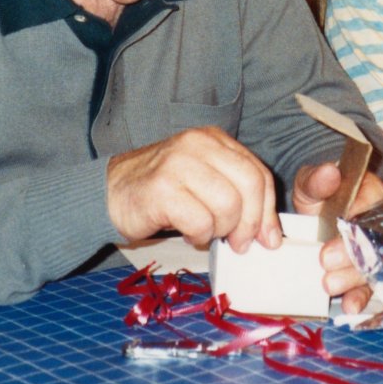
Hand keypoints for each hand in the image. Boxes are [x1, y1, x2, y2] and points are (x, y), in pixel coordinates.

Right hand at [106, 127, 279, 252]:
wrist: (112, 192)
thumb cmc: (164, 191)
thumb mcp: (205, 181)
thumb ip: (237, 196)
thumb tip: (270, 236)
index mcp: (213, 139)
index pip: (258, 173)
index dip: (268, 210)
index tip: (267, 238)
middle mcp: (197, 144)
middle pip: (249, 185)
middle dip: (250, 223)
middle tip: (238, 244)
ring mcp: (178, 163)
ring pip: (227, 205)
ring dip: (219, 230)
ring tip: (203, 230)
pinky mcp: (161, 189)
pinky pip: (200, 222)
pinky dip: (198, 235)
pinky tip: (186, 232)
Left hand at [293, 163, 382, 313]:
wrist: (320, 207)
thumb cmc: (319, 192)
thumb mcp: (313, 183)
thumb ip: (318, 180)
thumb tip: (329, 173)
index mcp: (374, 199)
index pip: (372, 217)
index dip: (354, 231)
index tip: (330, 239)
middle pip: (376, 248)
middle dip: (351, 261)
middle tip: (325, 266)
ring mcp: (379, 253)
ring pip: (376, 271)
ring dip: (355, 283)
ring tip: (329, 287)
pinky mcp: (371, 273)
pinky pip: (374, 289)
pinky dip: (362, 299)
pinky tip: (351, 308)